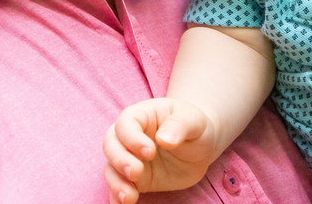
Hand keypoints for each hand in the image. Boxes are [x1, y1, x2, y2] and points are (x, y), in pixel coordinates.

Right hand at [103, 98, 220, 203]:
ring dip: (116, 183)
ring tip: (129, 197)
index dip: (132, 138)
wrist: (200, 146)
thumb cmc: (194, 126)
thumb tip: (164, 139)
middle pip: (111, 145)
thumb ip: (179, 126)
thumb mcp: (193, 120)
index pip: (125, 124)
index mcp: (141, 116)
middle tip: (135, 172)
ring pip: (111, 168)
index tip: (150, 152)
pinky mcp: (136, 179)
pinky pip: (119, 187)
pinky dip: (117, 197)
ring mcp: (130, 158)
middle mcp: (129, 136)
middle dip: (119, 160)